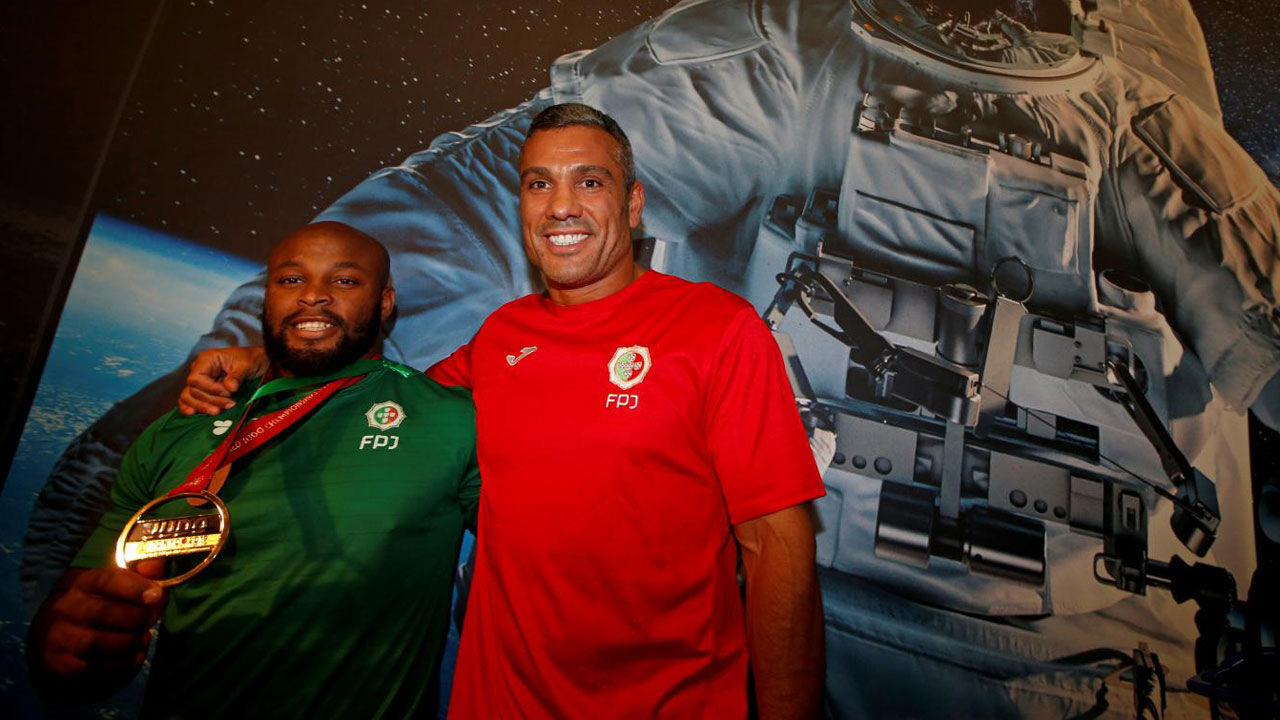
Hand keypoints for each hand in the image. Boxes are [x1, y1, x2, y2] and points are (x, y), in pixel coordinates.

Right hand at [29, 562, 166, 696]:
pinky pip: (94, 668)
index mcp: (80, 582)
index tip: (157, 595)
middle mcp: (63, 607)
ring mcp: (57, 636)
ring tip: (141, 639)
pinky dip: (120, 666)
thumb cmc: (92, 610)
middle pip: (104, 612)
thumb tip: (158, 564)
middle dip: (137, 619)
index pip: (106, 580)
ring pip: (98, 643)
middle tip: (151, 621)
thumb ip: (137, 577)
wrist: (51, 645)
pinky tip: (131, 658)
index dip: (134, 587)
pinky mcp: (57, 664)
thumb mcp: (110, 588)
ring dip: (129, 643)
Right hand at [178, 346, 267, 414]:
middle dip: (211, 400)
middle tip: (229, 404)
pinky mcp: (203, 390)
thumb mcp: (246, 365)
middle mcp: (199, 369)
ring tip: (218, 412)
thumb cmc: (250, 359)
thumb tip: (229, 388)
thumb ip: (236, 376)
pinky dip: (190, 407)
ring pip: (189, 397)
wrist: (256, 363)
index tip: (227, 393)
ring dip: (202, 406)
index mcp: (206, 360)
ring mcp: (200, 381)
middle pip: (193, 390)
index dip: (210, 389)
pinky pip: (188, 400)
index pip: (196, 378)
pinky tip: (193, 414)